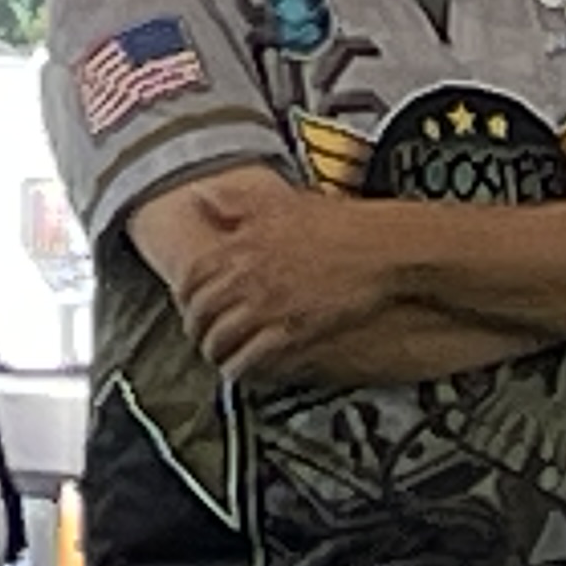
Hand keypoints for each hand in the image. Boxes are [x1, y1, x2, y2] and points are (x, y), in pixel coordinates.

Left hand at [163, 174, 404, 378]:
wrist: (381, 251)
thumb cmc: (339, 225)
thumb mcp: (281, 203)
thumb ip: (237, 203)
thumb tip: (201, 197)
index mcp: (241, 245)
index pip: (191, 279)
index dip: (185, 297)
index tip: (189, 305)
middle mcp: (247, 277)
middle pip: (200, 314)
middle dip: (196, 329)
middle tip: (202, 336)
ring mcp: (267, 306)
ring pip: (220, 340)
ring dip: (216, 352)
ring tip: (221, 356)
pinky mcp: (289, 332)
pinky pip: (250, 358)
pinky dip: (241, 367)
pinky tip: (245, 368)